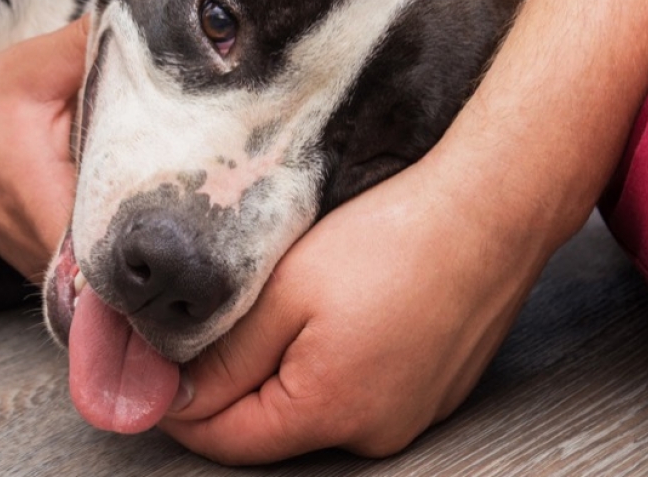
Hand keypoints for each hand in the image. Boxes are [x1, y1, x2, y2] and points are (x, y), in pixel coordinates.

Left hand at [157, 149, 556, 464]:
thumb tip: (174, 402)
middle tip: (226, 320)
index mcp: (330, 411)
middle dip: (236, 382)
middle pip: (273, 427)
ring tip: (295, 303)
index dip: (179, 404)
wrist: (491, 209)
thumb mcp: (284, 291)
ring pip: (318, 406)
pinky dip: (339, 359)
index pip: (224, 440)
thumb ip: (223, 358)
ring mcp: (414, 413)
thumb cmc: (394, 237)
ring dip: (290, 369)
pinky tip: (348, 307)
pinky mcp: (436, 388)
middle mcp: (377, 431)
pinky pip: (365, 388)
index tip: (156, 362)